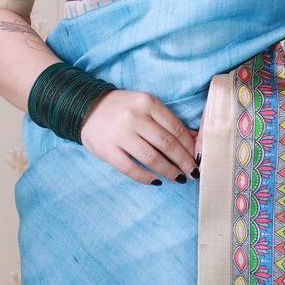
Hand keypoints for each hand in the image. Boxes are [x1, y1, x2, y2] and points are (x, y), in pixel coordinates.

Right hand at [80, 89, 199, 185]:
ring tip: (178, 178)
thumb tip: (194, 138)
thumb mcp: (146, 105)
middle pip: (167, 144)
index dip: (189, 146)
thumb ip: (167, 121)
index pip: (175, 128)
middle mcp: (135, 117)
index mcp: (147, 103)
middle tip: (193, 173)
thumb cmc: (123, 108)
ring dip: (169, 171)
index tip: (197, 158)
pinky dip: (146, 177)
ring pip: (152, 158)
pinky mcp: (108, 150)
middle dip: (184, 161)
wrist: (86, 107)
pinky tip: (156, 181)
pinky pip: (131, 168)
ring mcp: (120, 134)